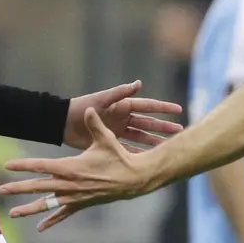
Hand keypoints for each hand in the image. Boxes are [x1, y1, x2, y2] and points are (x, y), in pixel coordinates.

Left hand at [0, 107, 157, 230]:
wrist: (135, 179)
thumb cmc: (119, 157)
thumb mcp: (106, 139)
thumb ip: (94, 124)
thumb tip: (88, 110)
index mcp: (71, 168)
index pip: (41, 166)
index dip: (23, 165)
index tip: (8, 165)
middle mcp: (70, 184)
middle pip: (39, 186)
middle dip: (18, 188)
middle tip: (0, 190)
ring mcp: (75, 196)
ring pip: (47, 204)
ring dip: (29, 209)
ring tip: (12, 213)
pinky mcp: (82, 203)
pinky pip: (63, 213)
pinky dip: (51, 220)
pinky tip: (40, 227)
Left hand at [64, 80, 182, 150]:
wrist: (63, 123)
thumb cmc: (82, 108)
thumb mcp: (102, 100)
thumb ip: (120, 93)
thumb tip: (139, 83)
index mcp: (122, 106)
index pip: (147, 106)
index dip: (162, 108)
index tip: (178, 110)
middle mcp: (123, 118)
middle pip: (147, 123)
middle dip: (163, 127)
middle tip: (180, 131)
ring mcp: (118, 131)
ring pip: (141, 137)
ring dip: (154, 141)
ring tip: (168, 146)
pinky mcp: (110, 143)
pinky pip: (129, 149)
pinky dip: (139, 153)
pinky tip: (149, 159)